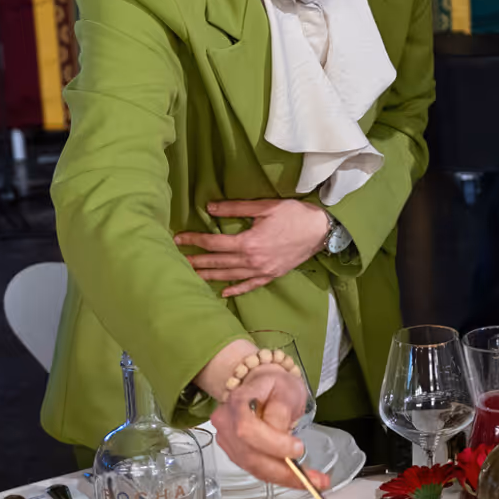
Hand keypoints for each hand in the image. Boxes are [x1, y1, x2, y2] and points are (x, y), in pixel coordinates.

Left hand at [175, 199, 328, 297]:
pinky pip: (249, 285)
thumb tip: (210, 208)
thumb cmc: (294, 214)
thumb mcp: (265, 206)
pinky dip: (235, 290)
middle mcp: (253, 261)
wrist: (321, 231)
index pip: (214, 243)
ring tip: (191, 275)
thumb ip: (236, 208)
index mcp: (249, 242)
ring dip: (209, 275)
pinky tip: (223, 292)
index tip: (178, 239)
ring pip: (229, 276)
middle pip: (218, 262)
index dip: (194, 241)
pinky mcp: (271, 276)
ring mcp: (262, 271)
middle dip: (196, 260)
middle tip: (177, 260)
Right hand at [210, 363, 330, 490]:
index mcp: (237, 401)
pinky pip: (256, 470)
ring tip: (313, 481)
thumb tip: (281, 436)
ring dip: (284, 478)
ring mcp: (228, 440)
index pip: (247, 429)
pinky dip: (278, 477)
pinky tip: (298, 478)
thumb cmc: (275, 385)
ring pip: (253, 467)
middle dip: (284, 471)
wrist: (261, 386)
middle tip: (315, 479)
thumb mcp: (286, 389)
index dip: (272, 444)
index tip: (298, 448)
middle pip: (250, 455)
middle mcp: (226, 423)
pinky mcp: (235, 453)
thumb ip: (281, 411)